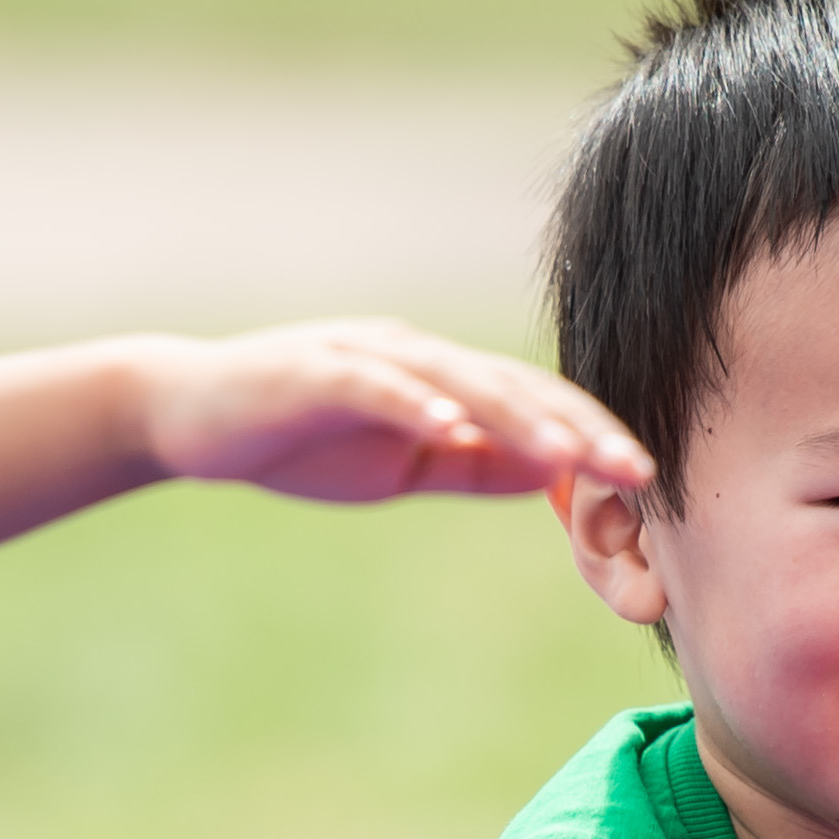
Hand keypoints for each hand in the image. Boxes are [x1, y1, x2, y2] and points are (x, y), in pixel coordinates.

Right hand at [136, 320, 650, 506]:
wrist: (192, 413)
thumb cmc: (301, 438)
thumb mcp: (403, 465)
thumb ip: (474, 466)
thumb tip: (553, 477)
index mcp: (443, 381)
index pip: (534, 406)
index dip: (592, 438)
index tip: (646, 481)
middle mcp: (417, 357)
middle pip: (514, 388)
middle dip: (580, 429)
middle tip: (639, 472)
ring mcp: (367, 357)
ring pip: (458, 380)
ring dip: (518, 417)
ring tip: (570, 455)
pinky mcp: (314, 371)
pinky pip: (376, 386)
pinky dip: (416, 405)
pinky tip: (452, 430)